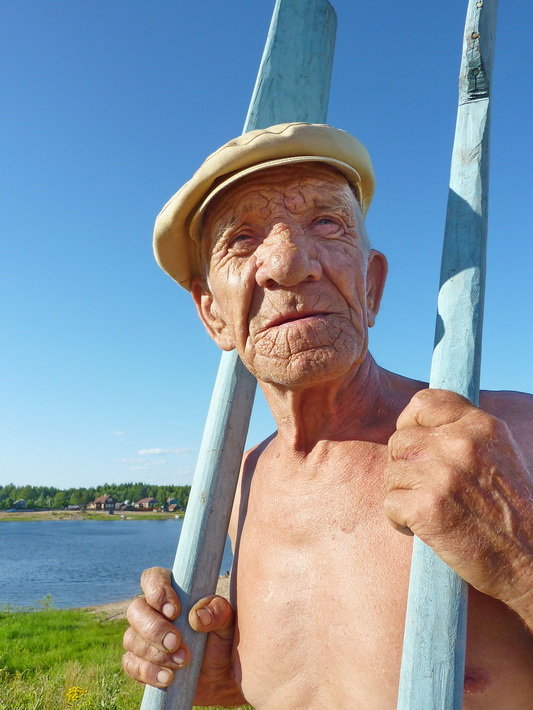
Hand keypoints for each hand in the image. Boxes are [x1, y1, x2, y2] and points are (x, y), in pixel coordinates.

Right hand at [122, 567, 244, 704]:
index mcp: (172, 593)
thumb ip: (217, 611)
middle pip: (136, 609)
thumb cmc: (222, 639)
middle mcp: (152, 611)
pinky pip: (131, 665)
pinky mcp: (140, 663)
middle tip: (175, 642)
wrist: (222, 676)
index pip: (152, 578)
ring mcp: (142, 638)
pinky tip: (167, 678)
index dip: (157, 591)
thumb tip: (196, 615)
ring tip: (182, 662)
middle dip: (154, 628)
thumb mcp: (228, 622)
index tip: (174, 611)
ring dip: (155, 653)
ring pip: (131, 638)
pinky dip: (148, 672)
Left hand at [384, 389, 532, 621]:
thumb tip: (416, 423)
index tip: (414, 442)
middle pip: (399, 441)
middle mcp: (460, 444)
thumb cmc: (509, 510)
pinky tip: (426, 528)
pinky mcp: (427, 507)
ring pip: (391, 473)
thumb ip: (462, 433)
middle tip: (427, 490)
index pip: (423, 402)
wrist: (530, 560)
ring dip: (403, 495)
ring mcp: (442, 474)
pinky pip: (389, 504)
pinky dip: (400, 521)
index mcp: (480, 425)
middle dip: (405, 466)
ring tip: (433, 511)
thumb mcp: (497, 453)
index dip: (410, 422)